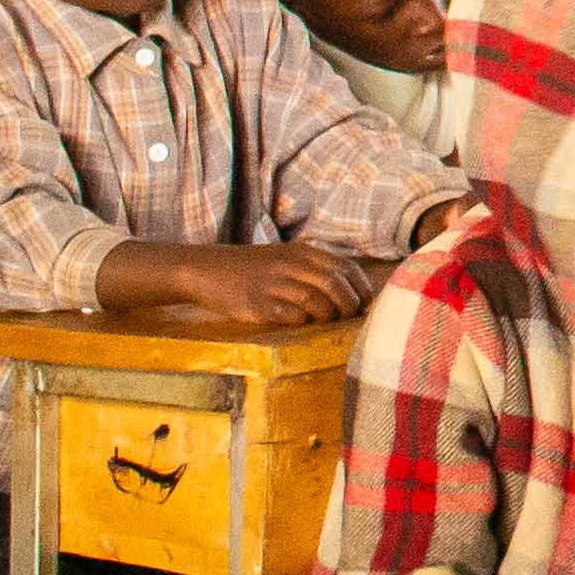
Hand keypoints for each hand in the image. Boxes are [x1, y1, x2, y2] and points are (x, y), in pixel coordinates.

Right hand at [103, 239, 357, 327]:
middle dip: (350, 305)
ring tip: (325, 321)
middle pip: (336, 286)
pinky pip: (291, 316)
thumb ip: (316, 269)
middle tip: (349, 317)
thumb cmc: (254, 268)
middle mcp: (290, 265)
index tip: (368, 304)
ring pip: (317, 302)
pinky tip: (300, 322)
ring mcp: (273, 284)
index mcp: (303, 252)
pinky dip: (303, 322)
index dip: (362, 288)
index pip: (346, 268)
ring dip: (328, 316)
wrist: (206, 270)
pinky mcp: (257, 305)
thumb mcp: (287, 257)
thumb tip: (354, 292)